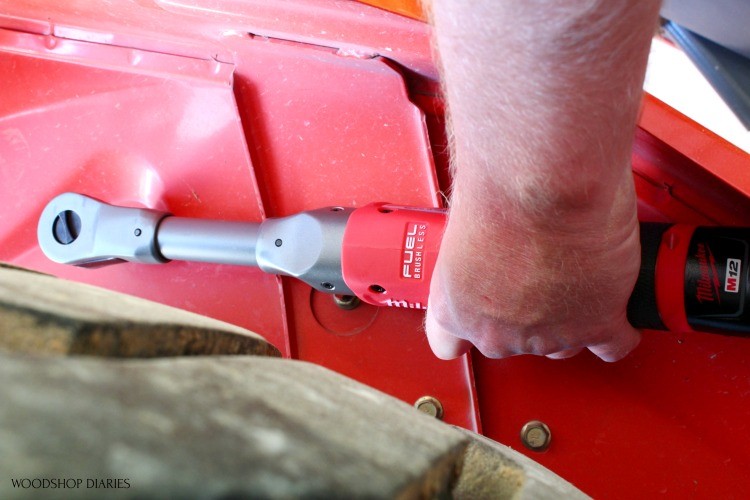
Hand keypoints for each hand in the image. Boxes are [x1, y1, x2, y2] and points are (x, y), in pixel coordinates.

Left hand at [425, 171, 641, 361]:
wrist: (547, 178)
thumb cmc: (499, 188)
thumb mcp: (461, 223)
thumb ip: (469, 253)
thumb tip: (482, 241)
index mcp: (456, 309)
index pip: (451, 343)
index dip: (474, 320)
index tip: (485, 303)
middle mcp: (500, 333)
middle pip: (515, 341)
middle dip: (527, 312)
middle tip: (536, 271)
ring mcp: (551, 334)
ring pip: (564, 343)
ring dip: (570, 316)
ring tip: (575, 274)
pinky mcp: (599, 325)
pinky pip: (614, 345)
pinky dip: (618, 324)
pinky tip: (613, 303)